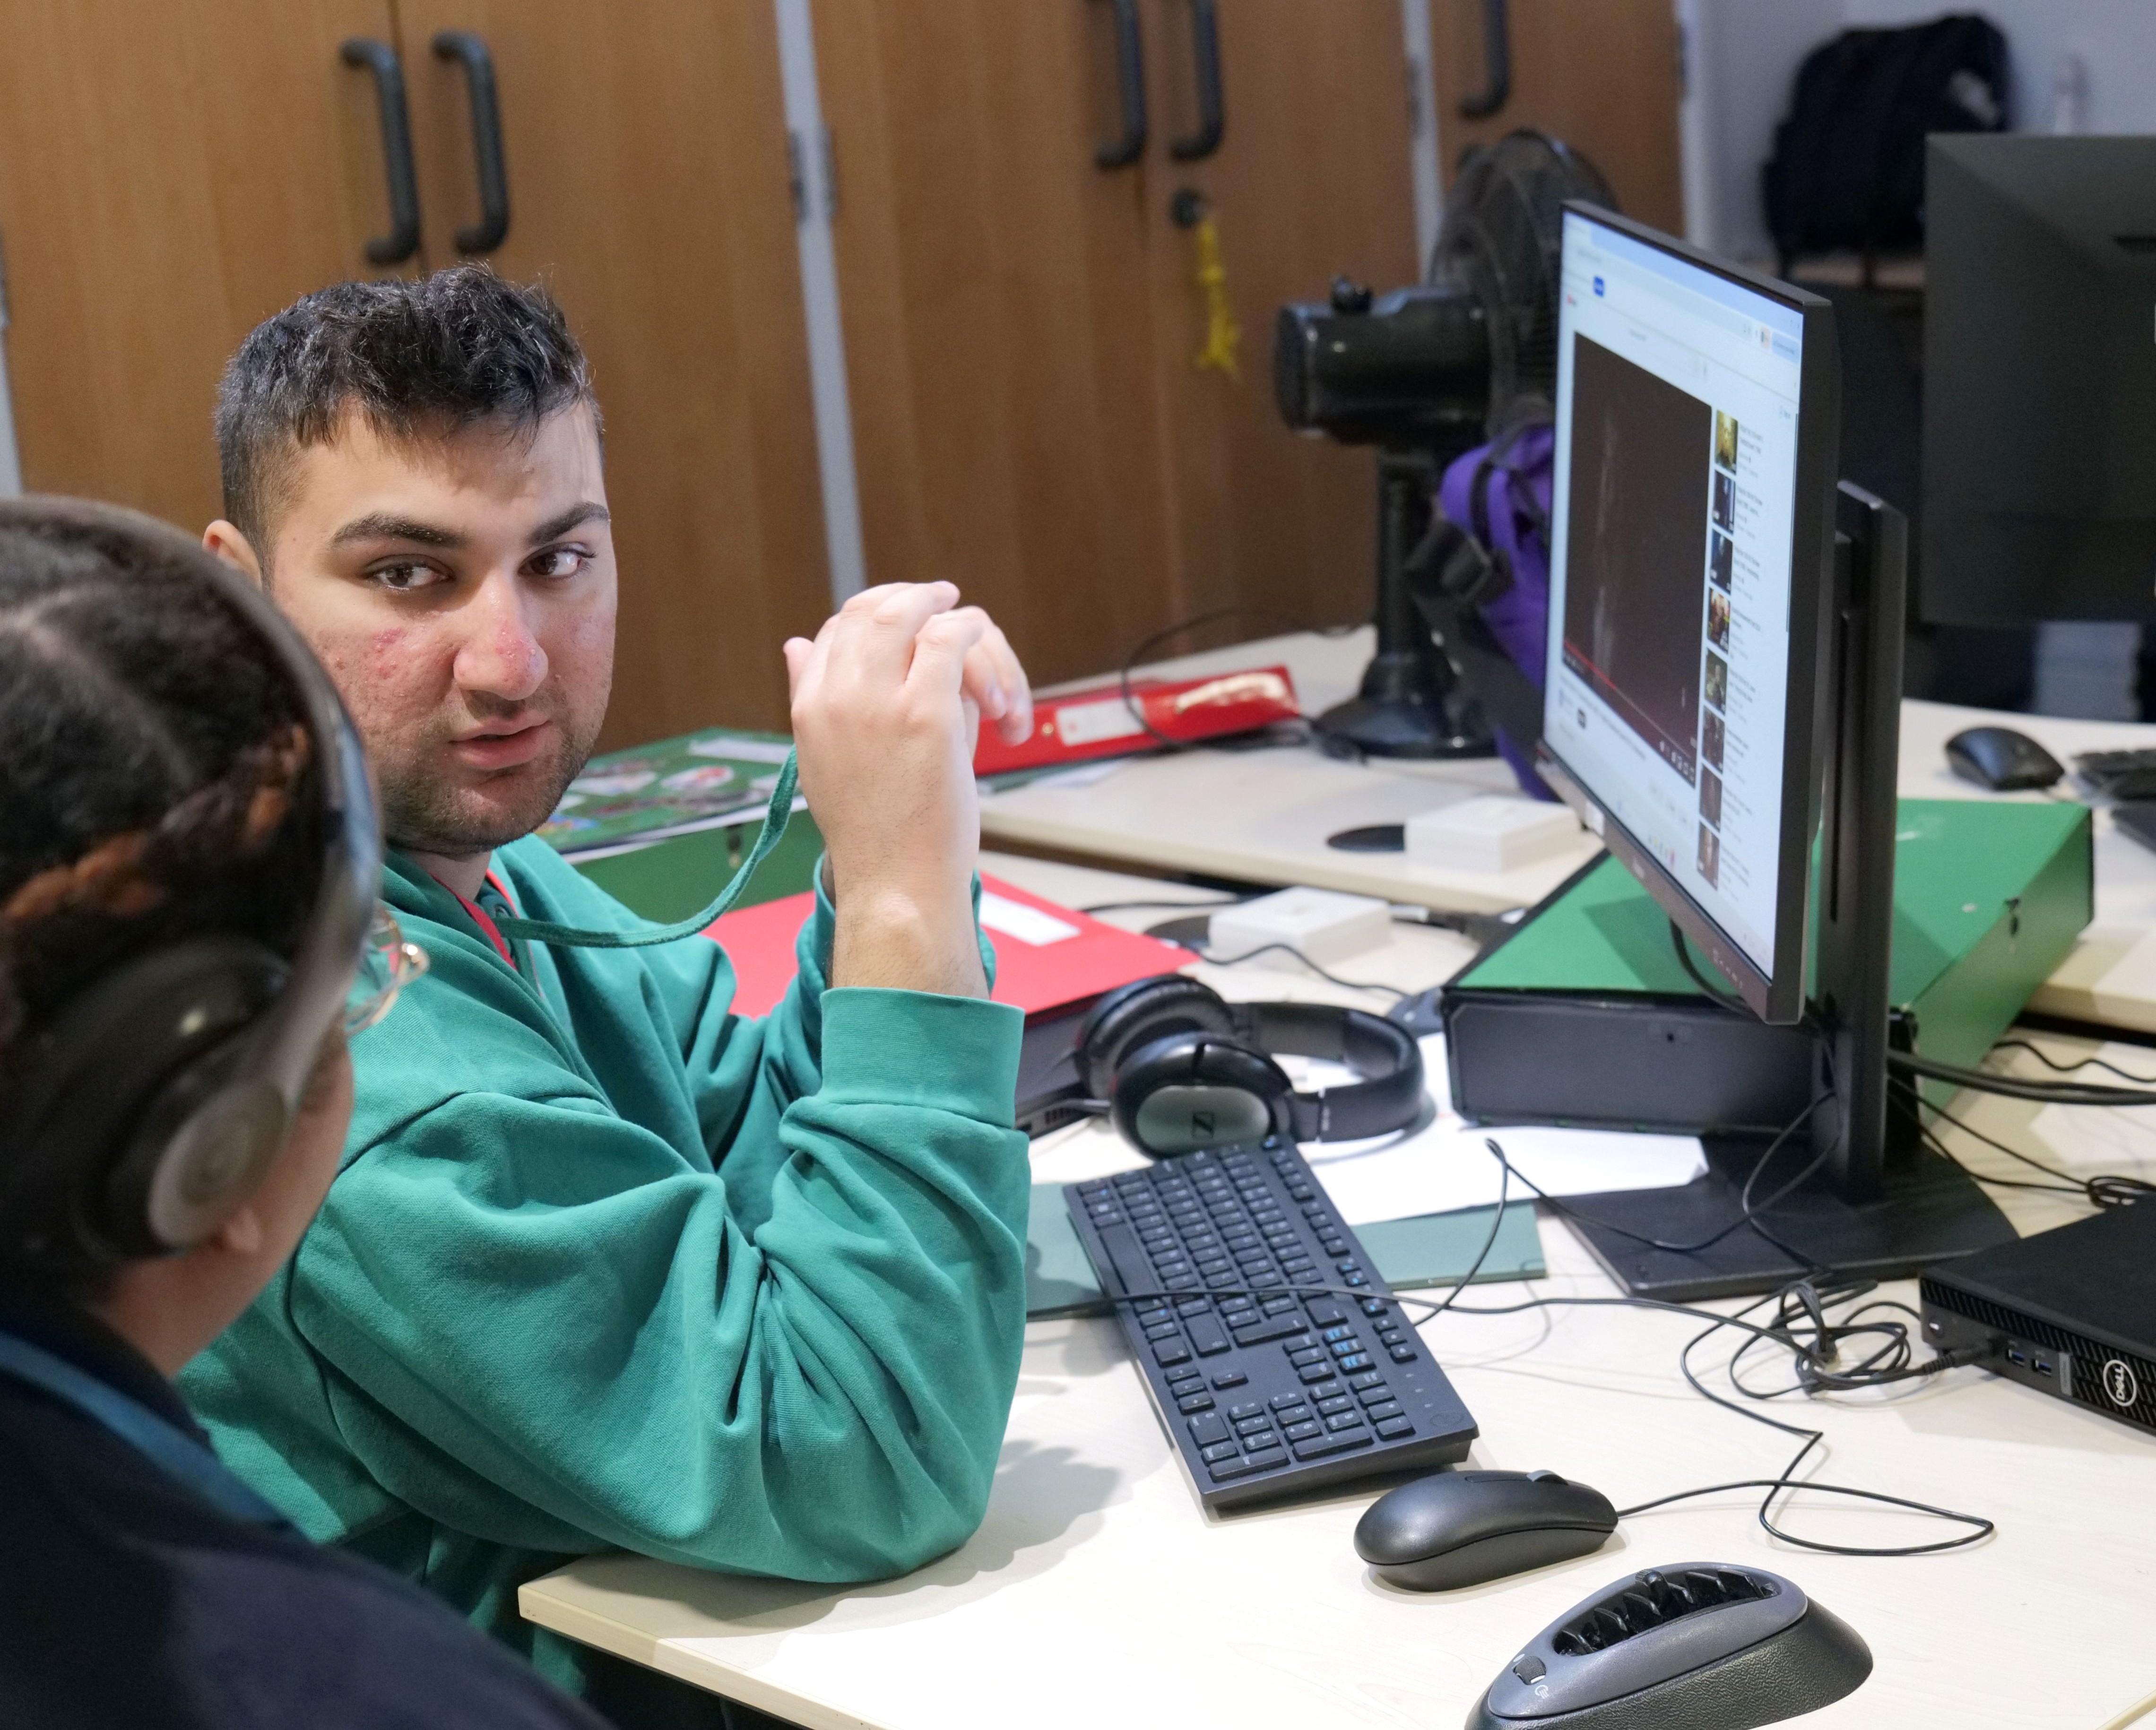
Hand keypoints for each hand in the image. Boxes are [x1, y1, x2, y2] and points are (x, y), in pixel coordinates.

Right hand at [784, 582, 1030, 995]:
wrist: (896, 885)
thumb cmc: (876, 832)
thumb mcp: (828, 760)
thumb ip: (817, 698)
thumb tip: (796, 643)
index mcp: (808, 709)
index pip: (832, 631)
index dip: (872, 615)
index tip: (906, 622)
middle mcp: (837, 698)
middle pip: (870, 610)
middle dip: (910, 598)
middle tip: (942, 599)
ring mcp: (881, 702)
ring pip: (913, 615)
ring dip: (949, 614)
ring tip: (974, 628)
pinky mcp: (927, 713)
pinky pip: (952, 640)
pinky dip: (975, 634)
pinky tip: (987, 655)